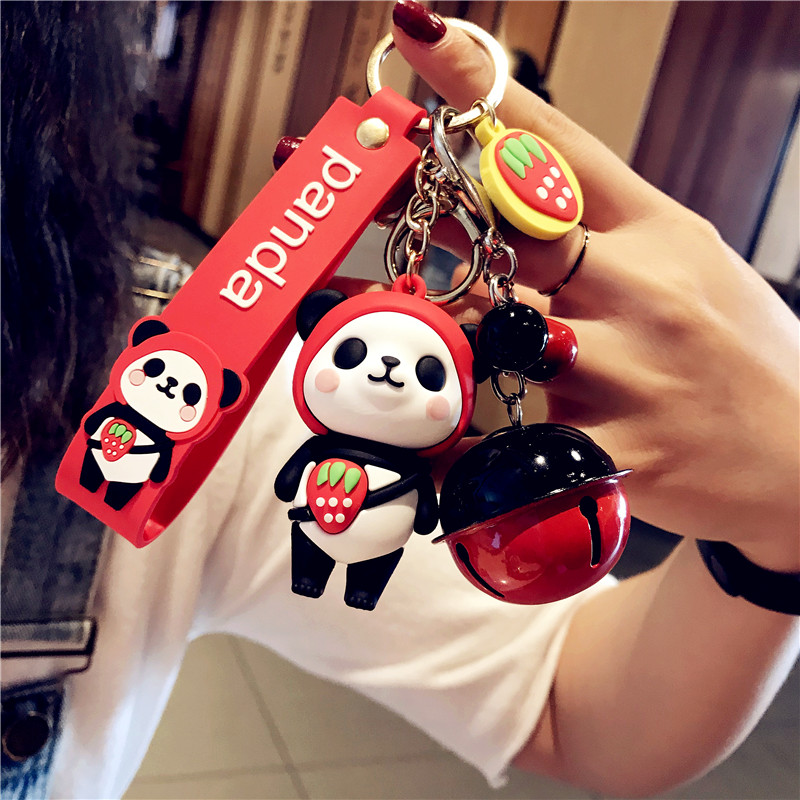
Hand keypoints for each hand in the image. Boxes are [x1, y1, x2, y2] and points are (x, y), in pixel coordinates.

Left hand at [393, 13, 799, 569]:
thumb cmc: (739, 352)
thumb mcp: (688, 261)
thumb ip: (606, 225)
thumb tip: (515, 177)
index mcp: (658, 230)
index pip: (560, 141)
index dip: (482, 87)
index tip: (420, 37)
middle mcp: (638, 289)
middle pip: (506, 226)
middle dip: (416, 197)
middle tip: (346, 172)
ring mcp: (626, 372)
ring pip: (492, 332)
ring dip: (412, 318)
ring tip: (338, 311)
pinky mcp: (613, 450)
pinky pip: (507, 446)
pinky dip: (453, 446)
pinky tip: (412, 445)